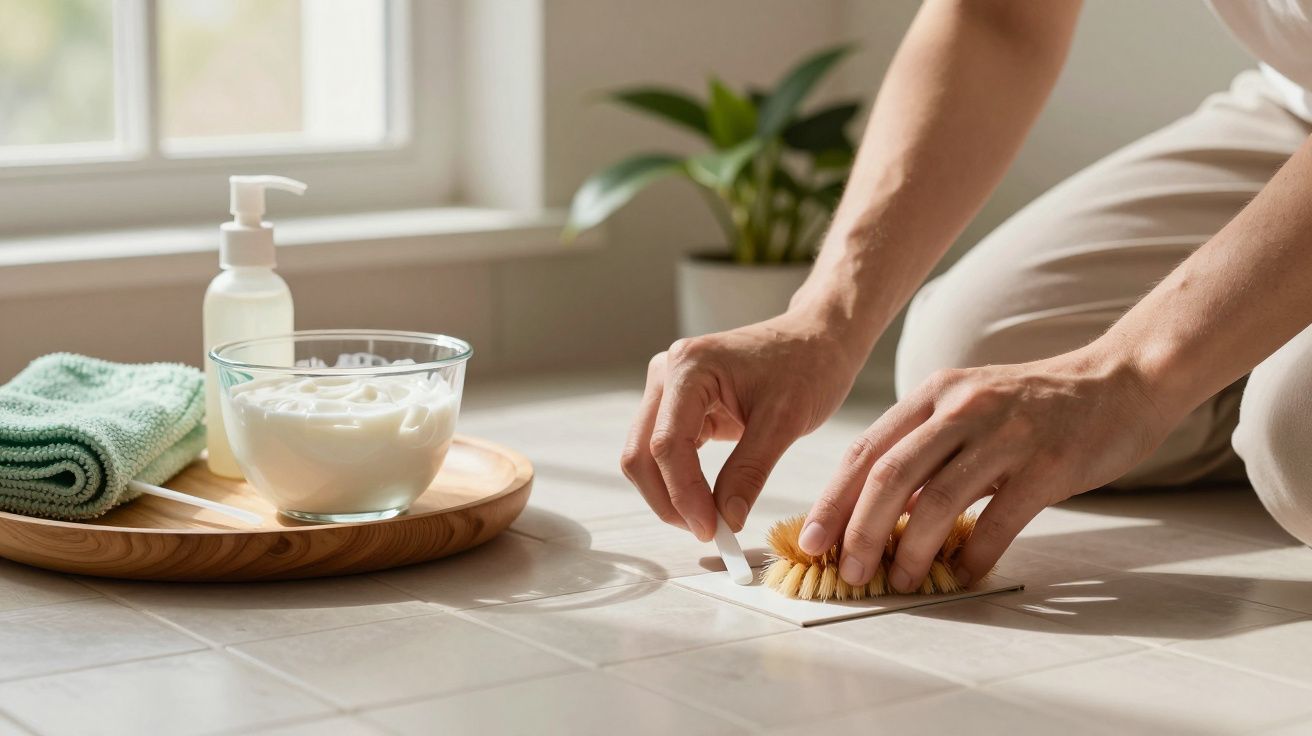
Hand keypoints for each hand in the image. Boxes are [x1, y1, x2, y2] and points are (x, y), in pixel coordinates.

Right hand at [622, 311, 863, 540]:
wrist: (818, 339)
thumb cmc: (808, 366)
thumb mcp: (785, 421)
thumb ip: (750, 471)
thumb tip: (726, 520)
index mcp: (689, 367)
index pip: (667, 445)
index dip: (684, 495)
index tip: (712, 531)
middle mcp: (667, 373)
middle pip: (641, 453)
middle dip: (669, 500)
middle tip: (708, 533)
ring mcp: (669, 388)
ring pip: (645, 456)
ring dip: (671, 494)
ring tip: (710, 521)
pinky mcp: (679, 404)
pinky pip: (666, 451)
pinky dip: (681, 481)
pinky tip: (708, 502)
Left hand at [799, 345, 1177, 590]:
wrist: (1122, 381)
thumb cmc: (1038, 406)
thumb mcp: (970, 410)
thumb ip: (927, 451)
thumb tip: (881, 511)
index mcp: (934, 394)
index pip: (865, 450)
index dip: (832, 499)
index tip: (810, 540)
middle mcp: (962, 407)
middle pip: (889, 475)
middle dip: (858, 530)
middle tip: (846, 570)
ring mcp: (1005, 433)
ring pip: (936, 499)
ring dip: (910, 549)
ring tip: (900, 580)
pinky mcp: (1048, 463)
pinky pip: (999, 519)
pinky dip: (974, 554)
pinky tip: (963, 574)